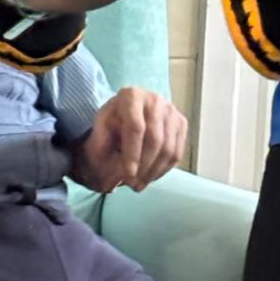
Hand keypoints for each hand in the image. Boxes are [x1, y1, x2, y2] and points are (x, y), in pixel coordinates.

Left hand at [71, 87, 187, 194]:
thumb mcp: (99, 134)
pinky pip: (176, 152)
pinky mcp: (181, 123)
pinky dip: (163, 170)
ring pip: (168, 148)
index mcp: (131, 96)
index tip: (128, 175)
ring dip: (153, 172)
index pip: (136, 127)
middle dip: (144, 167)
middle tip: (132, 185)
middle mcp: (154, 99)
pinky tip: (150, 176)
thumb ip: (104, 148)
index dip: (133, 154)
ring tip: (139, 184)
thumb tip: (119, 169)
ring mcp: (171, 110)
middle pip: (155, 139)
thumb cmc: (110, 128)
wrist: (124, 122)